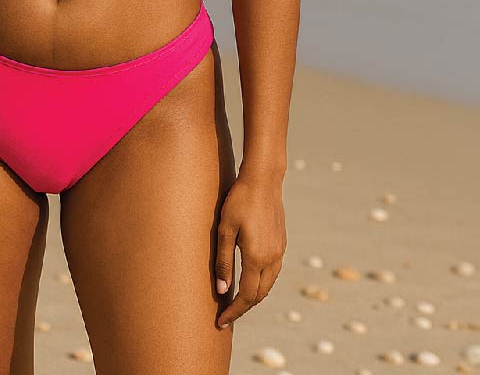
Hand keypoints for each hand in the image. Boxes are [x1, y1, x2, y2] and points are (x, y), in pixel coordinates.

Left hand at [213, 172, 286, 328]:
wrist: (263, 179)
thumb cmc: (239, 200)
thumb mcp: (225, 229)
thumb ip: (223, 261)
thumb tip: (222, 291)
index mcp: (257, 258)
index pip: (246, 296)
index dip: (234, 312)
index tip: (221, 322)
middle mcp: (272, 258)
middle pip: (259, 295)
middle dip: (243, 308)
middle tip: (226, 316)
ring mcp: (279, 251)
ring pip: (268, 285)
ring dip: (253, 296)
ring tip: (236, 301)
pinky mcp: (281, 242)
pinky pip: (272, 272)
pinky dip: (261, 282)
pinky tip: (250, 279)